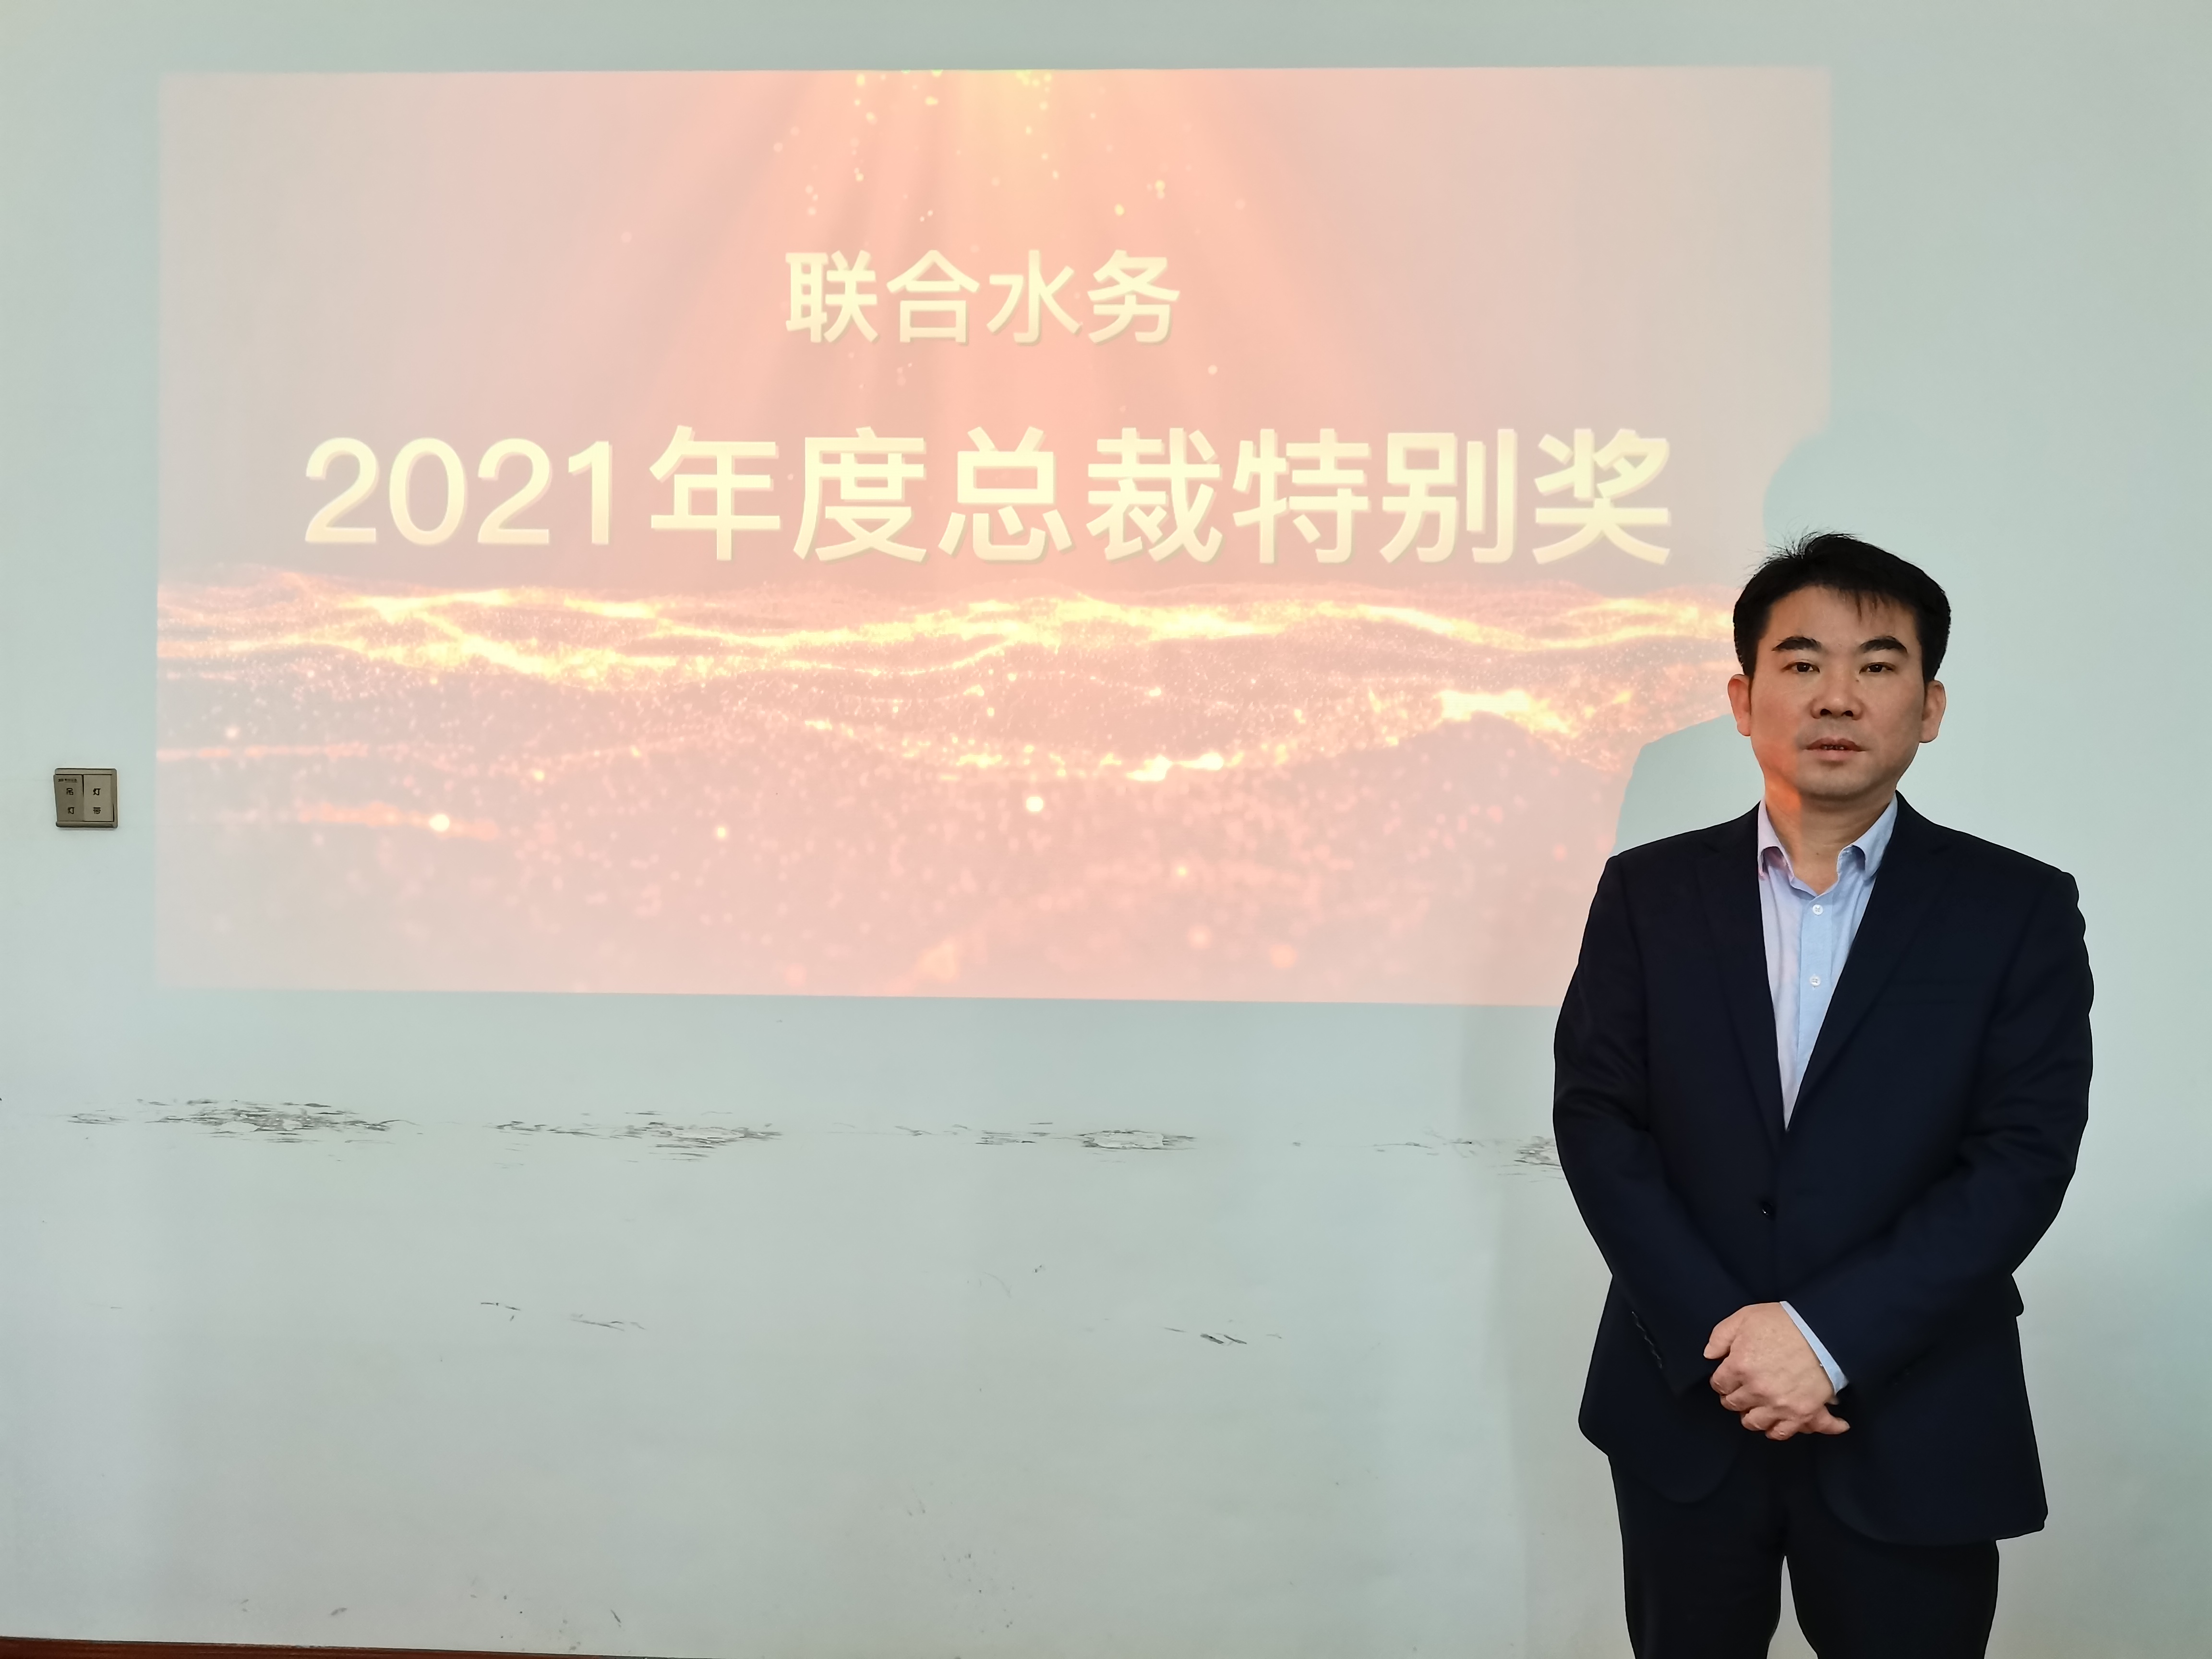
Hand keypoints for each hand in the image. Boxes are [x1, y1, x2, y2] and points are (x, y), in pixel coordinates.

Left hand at [1704, 1303, 1849, 1439]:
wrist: (1824, 1332)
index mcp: (1739, 1366)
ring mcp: (1779, 1405)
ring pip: (1754, 1423)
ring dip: (1752, 1416)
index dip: (1722, 1380)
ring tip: (1756, 1408)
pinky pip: (1783, 1433)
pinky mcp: (1802, 1413)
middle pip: (1734, 1405)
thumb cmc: (1784, 1322)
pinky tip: (1776, 1426)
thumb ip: (1720, 1337)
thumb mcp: (1744, 1318)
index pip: (1719, 1384)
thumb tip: (1709, 1356)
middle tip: (1741, 1391)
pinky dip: (1778, 1431)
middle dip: (1734, 1397)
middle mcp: (1756, 1390)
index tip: (1728, 1378)